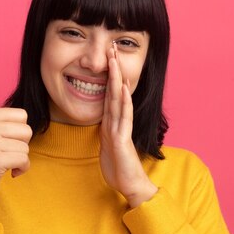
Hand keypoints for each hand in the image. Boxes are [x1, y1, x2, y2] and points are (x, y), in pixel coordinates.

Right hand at [0, 74, 32, 205]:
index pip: (22, 117)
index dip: (16, 133)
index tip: (0, 142)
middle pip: (26, 130)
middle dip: (20, 146)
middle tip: (2, 154)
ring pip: (26, 147)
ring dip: (20, 159)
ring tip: (3, 163)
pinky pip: (24, 160)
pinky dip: (21, 169)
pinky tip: (9, 173)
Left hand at [99, 47, 157, 207]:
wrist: (130, 185)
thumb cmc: (118, 167)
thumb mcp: (106, 145)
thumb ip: (105, 132)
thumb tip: (102, 122)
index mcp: (112, 122)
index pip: (109, 95)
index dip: (108, 76)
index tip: (107, 58)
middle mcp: (119, 122)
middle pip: (115, 91)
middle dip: (113, 70)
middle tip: (112, 48)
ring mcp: (122, 129)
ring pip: (119, 99)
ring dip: (117, 79)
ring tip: (116, 60)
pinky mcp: (123, 139)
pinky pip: (124, 116)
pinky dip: (124, 101)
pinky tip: (123, 87)